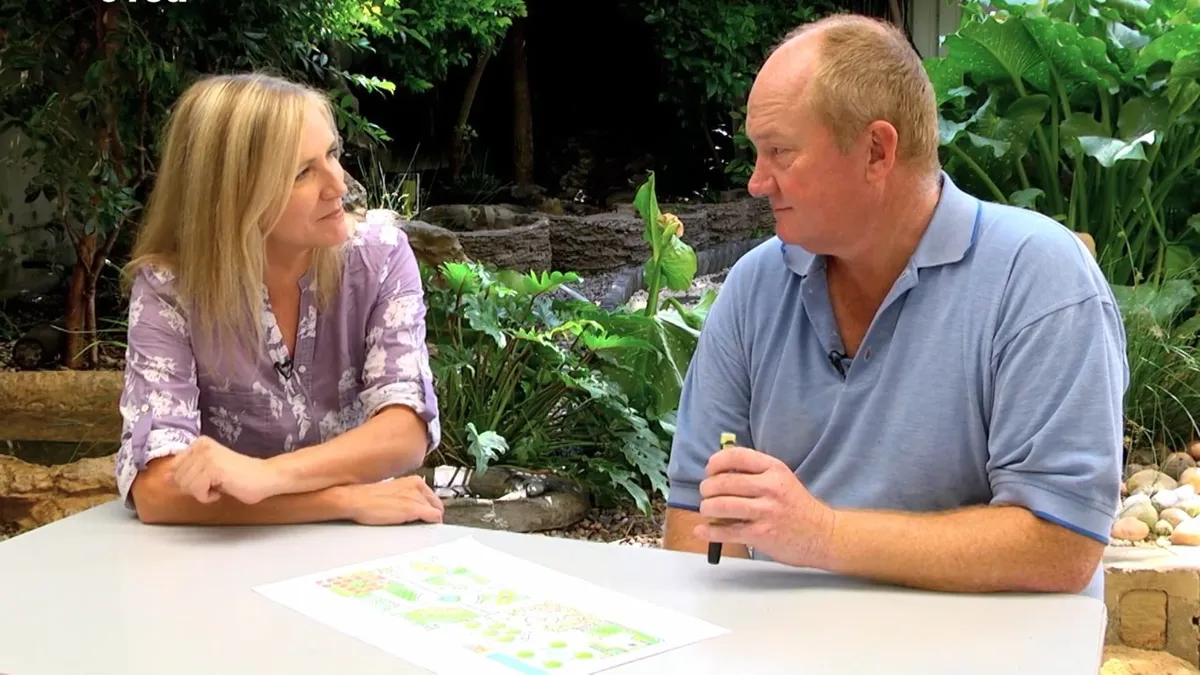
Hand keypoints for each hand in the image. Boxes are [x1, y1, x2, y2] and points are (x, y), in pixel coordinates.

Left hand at [167, 436, 283, 504]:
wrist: (265, 477)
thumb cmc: (240, 477)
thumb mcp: (208, 471)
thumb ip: (187, 471)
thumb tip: (164, 477)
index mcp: (199, 443)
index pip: (175, 467)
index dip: (187, 480)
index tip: (207, 480)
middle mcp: (201, 446)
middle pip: (178, 479)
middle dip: (195, 488)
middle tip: (216, 483)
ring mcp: (206, 456)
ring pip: (187, 486)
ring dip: (203, 493)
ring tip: (221, 485)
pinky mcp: (213, 468)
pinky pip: (198, 491)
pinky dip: (208, 497)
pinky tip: (223, 488)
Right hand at [341, 476, 444, 525]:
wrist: (355, 500)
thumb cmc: (368, 499)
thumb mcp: (394, 493)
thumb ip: (408, 498)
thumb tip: (417, 509)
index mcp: (414, 481)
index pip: (433, 498)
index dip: (430, 510)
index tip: (427, 518)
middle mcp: (418, 486)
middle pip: (437, 505)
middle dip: (432, 516)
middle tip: (423, 526)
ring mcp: (416, 497)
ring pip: (436, 513)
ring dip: (429, 522)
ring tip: (416, 528)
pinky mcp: (413, 509)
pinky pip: (434, 518)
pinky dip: (432, 526)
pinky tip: (423, 530)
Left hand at [695, 446, 836, 568]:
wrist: (824, 535)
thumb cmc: (798, 507)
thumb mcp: (782, 479)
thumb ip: (756, 473)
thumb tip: (719, 472)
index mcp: (774, 469)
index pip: (736, 456)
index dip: (716, 462)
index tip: (710, 470)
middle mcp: (770, 487)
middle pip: (723, 482)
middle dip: (707, 488)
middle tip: (706, 494)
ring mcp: (766, 511)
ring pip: (721, 505)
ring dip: (707, 508)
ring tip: (707, 510)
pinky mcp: (762, 534)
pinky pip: (727, 531)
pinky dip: (709, 532)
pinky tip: (701, 531)